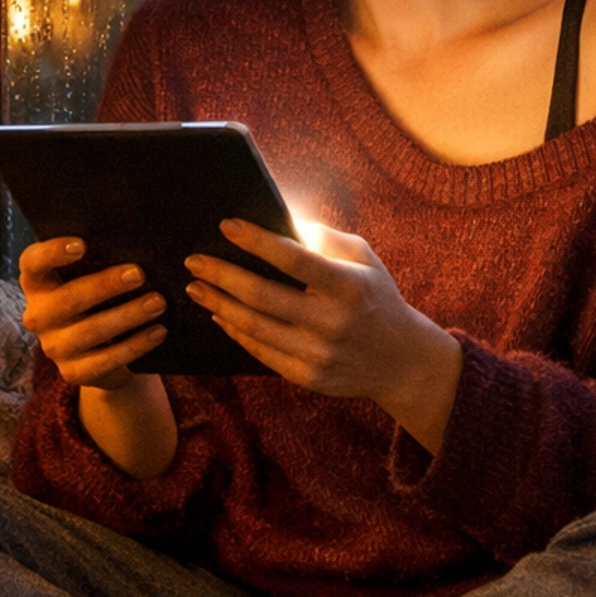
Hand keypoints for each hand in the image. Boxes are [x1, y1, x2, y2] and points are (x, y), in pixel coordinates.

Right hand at [19, 237, 166, 388]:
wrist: (105, 348)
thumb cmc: (101, 297)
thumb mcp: (95, 277)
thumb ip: (102, 261)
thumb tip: (134, 244)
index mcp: (38, 282)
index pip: (33, 262)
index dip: (52, 252)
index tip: (82, 245)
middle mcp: (38, 315)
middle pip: (68, 298)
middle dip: (106, 285)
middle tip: (140, 274)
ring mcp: (53, 347)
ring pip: (89, 331)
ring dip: (127, 315)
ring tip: (158, 302)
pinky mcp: (73, 373)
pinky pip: (105, 360)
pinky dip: (135, 345)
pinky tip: (158, 331)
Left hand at [185, 220, 463, 452]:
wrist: (400, 361)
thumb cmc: (375, 297)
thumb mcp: (364, 259)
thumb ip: (325, 238)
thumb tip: (283, 219)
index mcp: (348, 286)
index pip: (294, 259)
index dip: (256, 241)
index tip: (226, 226)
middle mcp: (332, 321)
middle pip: (262, 296)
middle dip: (221, 275)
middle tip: (195, 260)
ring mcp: (318, 353)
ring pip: (254, 326)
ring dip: (218, 303)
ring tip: (196, 287)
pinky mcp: (307, 376)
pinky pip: (260, 352)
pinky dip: (235, 331)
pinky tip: (220, 314)